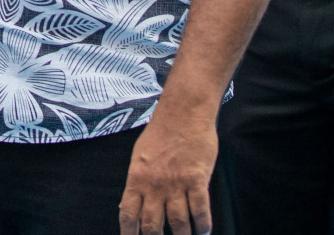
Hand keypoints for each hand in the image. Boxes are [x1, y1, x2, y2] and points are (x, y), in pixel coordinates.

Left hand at [119, 109, 215, 234]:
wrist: (183, 111)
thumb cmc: (161, 132)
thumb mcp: (140, 156)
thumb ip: (138, 182)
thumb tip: (133, 206)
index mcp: (136, 178)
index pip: (128, 215)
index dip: (129, 234)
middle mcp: (154, 185)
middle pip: (152, 225)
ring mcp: (176, 183)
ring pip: (178, 223)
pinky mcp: (197, 179)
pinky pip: (200, 210)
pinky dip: (203, 225)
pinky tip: (204, 231)